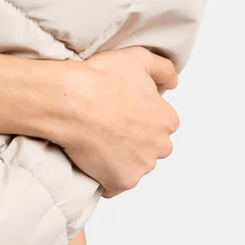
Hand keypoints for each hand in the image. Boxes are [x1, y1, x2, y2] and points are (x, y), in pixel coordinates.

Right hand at [46, 47, 179, 196]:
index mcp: (167, 119)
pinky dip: (104, 177)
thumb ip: (164, 69)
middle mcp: (161, 146)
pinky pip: (114, 185)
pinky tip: (92, 160)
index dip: (139, 118)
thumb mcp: (138, 58)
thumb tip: (173, 83)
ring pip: (134, 166)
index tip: (121, 113)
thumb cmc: (100, 80)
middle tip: (108, 128)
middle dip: (134, 142)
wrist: (71, 102)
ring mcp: (142, 166)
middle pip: (150, 148)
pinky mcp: (121, 181)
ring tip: (96, 142)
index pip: (160, 125)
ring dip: (120, 159)